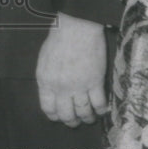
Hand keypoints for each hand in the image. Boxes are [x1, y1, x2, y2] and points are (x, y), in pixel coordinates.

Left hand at [36, 12, 108, 126]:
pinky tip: (102, 111)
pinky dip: (101, 110)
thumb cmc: (59, 39)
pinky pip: (99, 103)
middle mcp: (61, 87)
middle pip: (66, 114)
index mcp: (45, 81)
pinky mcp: (95, 81)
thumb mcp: (44, 61)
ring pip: (83, 112)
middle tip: (76, 121)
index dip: (55, 116)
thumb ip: (48, 78)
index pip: (48, 108)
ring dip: (87, 118)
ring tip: (89, 118)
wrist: (77, 27)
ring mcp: (79, 86)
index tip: (60, 117)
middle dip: (72, 121)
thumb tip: (53, 93)